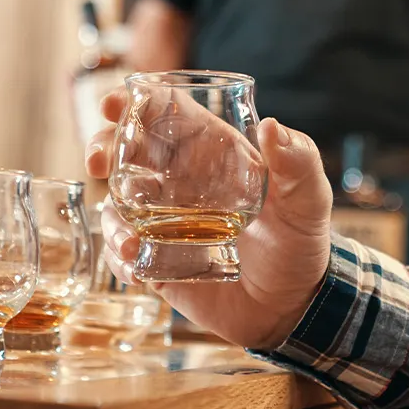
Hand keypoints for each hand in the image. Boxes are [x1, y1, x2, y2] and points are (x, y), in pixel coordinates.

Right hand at [85, 90, 333, 350]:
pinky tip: (135, 263)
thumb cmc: (300, 243)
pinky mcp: (156, 261)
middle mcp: (180, 182)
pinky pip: (123, 252)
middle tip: (99, 161)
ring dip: (110, 214)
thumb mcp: (308, 201)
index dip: (137, 102)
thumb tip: (272, 127)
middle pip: (127, 151)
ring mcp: (164, 222)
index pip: (166, 114)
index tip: (115, 104)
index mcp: (211, 153)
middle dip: (103, 147)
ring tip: (128, 237)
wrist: (293, 306)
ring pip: (116, 203)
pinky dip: (119, 254)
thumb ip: (298, 164)